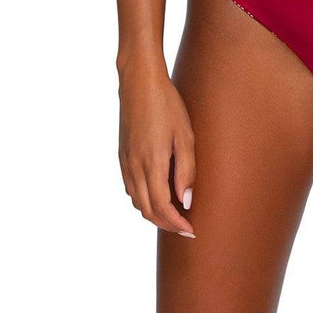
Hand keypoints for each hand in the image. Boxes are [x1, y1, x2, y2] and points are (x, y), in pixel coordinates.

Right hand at [117, 57, 196, 236]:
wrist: (139, 81)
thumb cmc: (167, 104)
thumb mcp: (185, 135)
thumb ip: (186, 170)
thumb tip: (186, 201)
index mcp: (152, 163)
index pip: (163, 208)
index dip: (177, 224)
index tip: (191, 230)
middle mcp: (135, 167)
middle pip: (147, 210)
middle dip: (166, 224)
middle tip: (184, 227)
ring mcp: (125, 161)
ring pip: (136, 201)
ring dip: (153, 214)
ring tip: (173, 214)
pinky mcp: (122, 155)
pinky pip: (130, 188)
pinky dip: (142, 199)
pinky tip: (155, 194)